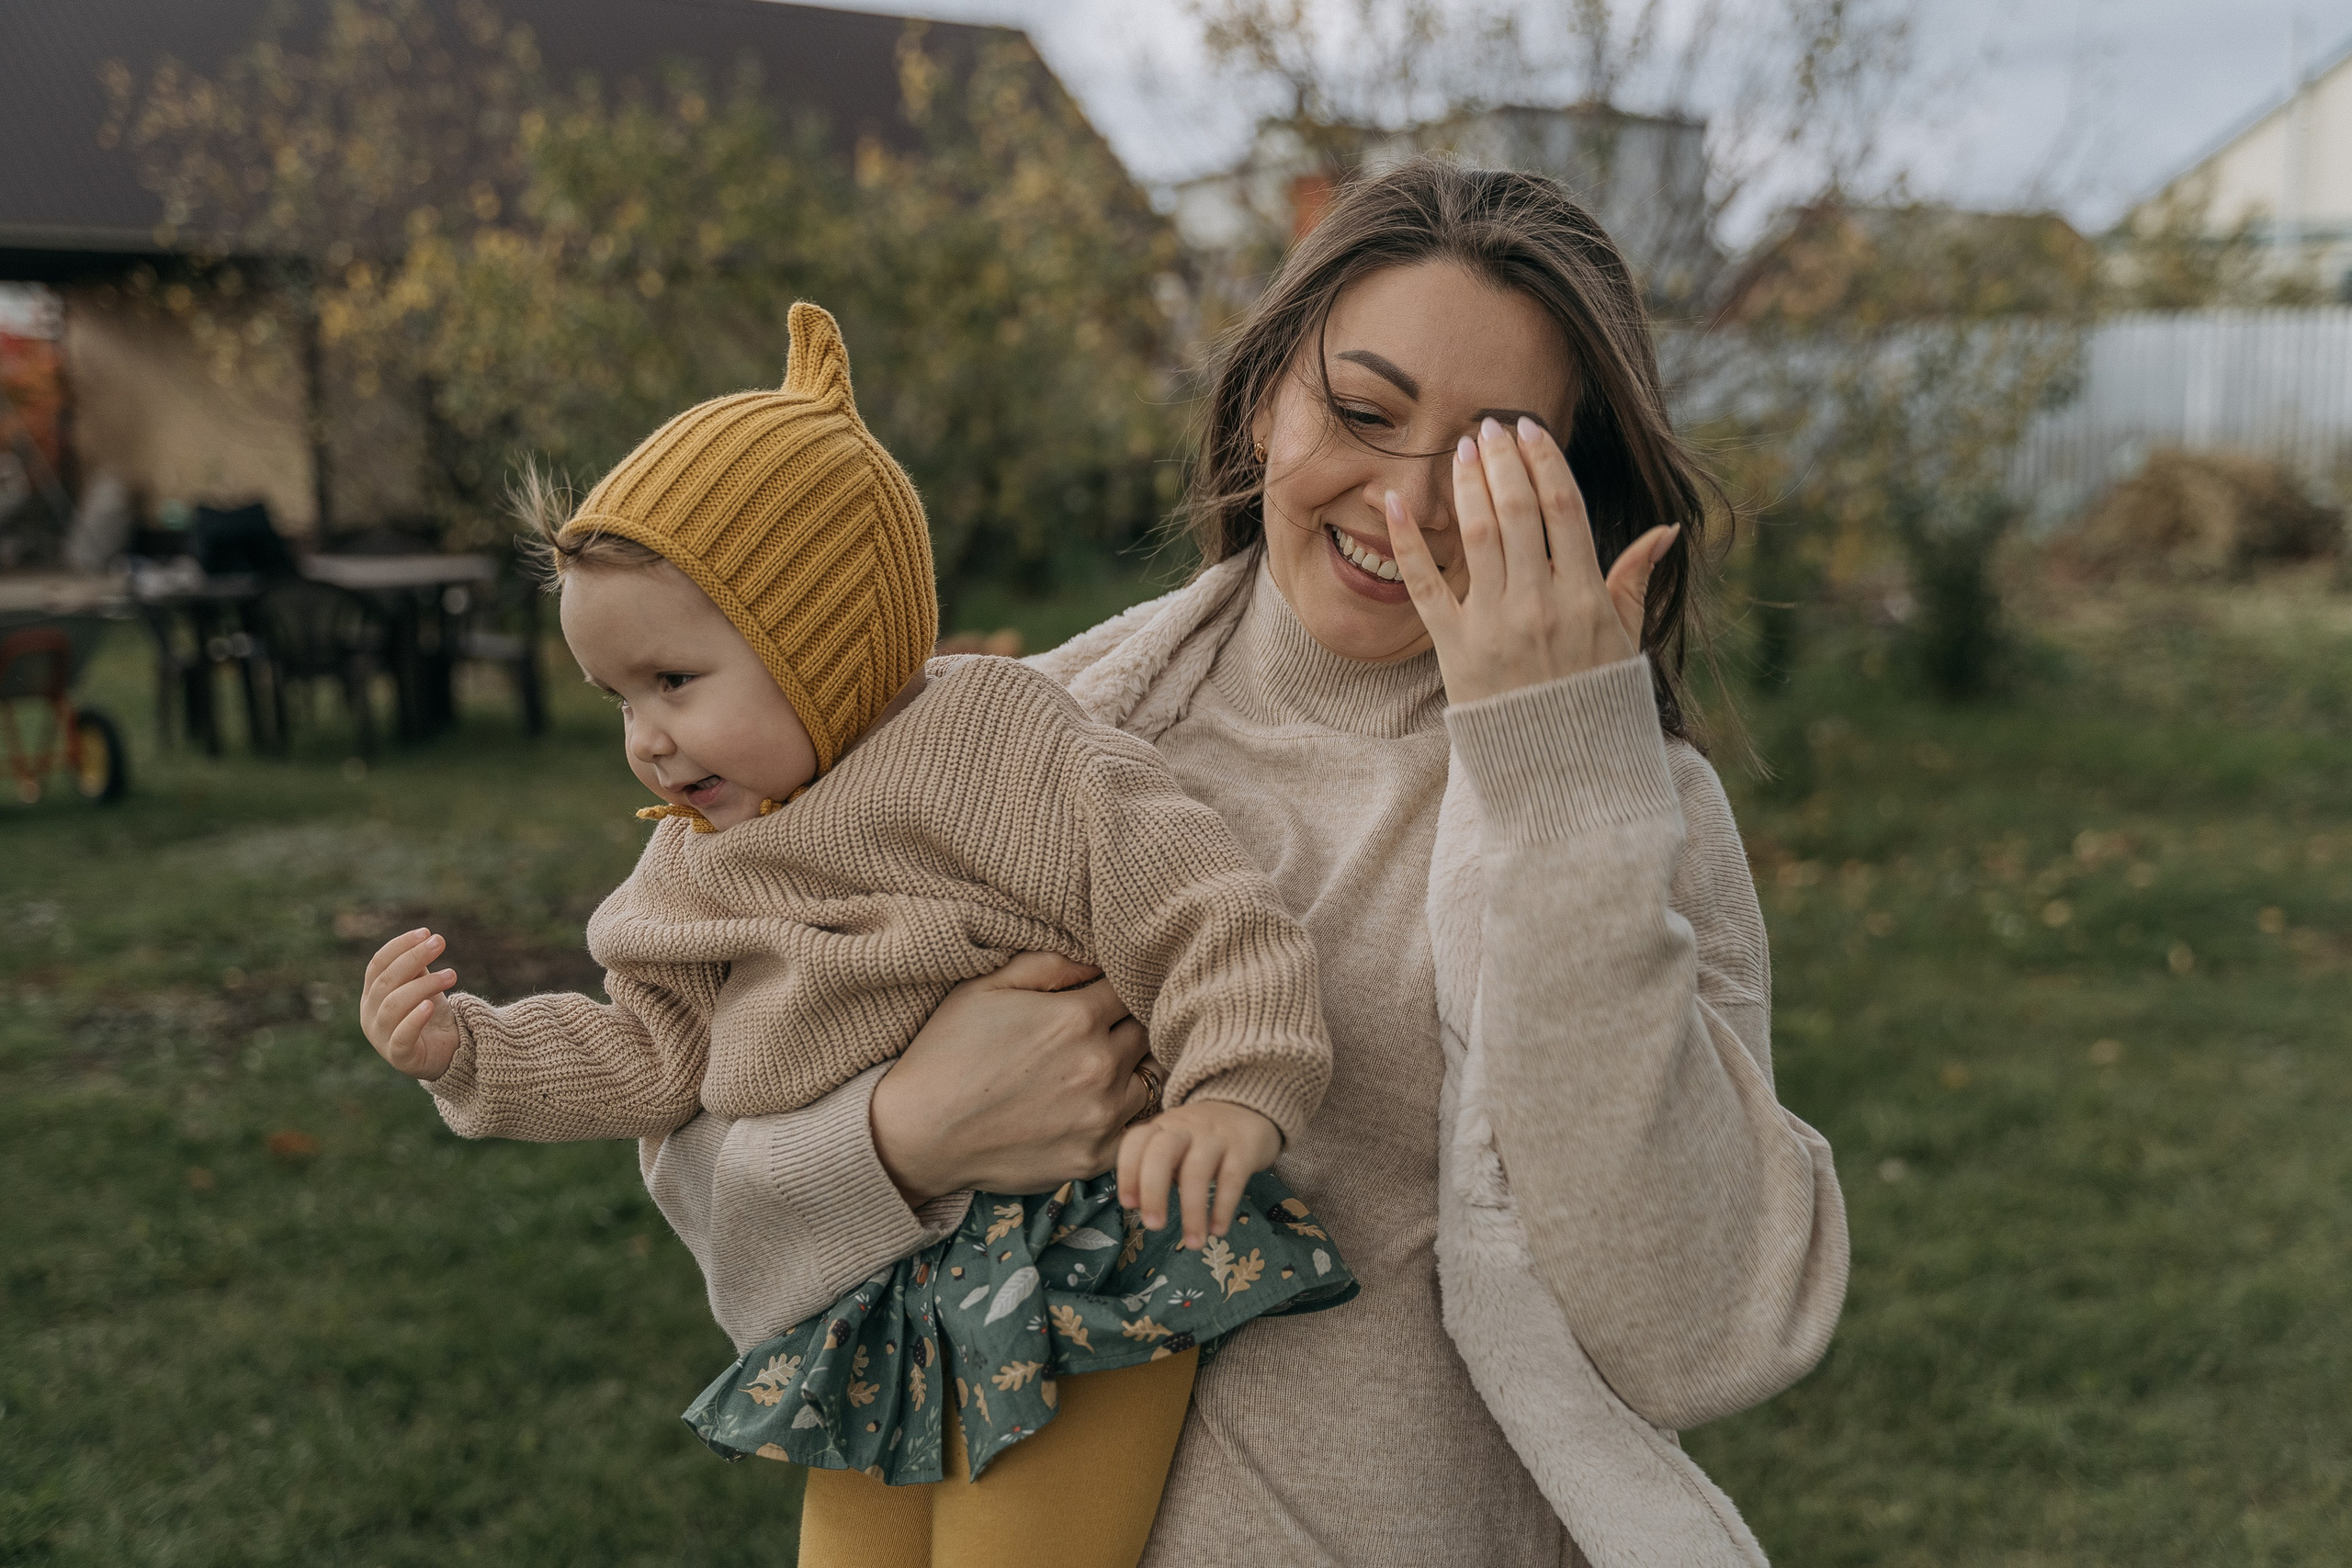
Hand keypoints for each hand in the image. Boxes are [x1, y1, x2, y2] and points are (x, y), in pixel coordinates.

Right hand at [361, 928, 460, 1080]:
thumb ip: (418, 967)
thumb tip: (425, 938)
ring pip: (394, 1004)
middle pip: (387, 981)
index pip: (378, 964)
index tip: (426, 932)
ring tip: (452, 974)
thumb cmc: (429, 1015)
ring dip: (424, 985)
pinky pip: (402, 1036)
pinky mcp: (399, 1056)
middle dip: (414, 958)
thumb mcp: (422, 986)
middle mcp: (369, 1015)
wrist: (445, 1053)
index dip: (400, 946)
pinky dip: (414, 1019)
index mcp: (372, 994)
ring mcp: (380, 1037)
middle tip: (440, 943)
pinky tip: (430, 1005)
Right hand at [870, 952, 1152, 1204]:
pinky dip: (1121, 1115)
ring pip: (1146, 1078)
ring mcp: (1101, 1116)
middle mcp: (1099, 1065)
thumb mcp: (985, 987)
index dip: (1115, 989)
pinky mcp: (1095, 1157)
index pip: (1129, 989)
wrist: (919, 1134)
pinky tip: (1090, 1107)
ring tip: (1093, 1070)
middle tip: (1099, 1031)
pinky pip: (1134, 1127)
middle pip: (1144, 1031)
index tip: (1100, 995)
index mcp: (1077, 1017)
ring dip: (1129, 1070)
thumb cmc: (946, 1054)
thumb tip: (1095, 958)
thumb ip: (1048, 963)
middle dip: (1126, 1026)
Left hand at [1116, 1100, 1280, 1250]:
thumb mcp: (1174, 1142)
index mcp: (1163, 1127)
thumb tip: (1138, 1204)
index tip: (1128, 1204)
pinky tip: (1218, 1230)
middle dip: (1153, 1191)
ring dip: (1192, 1210)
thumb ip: (1155, 1167)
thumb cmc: (1201, 1137)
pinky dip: (1223, 1207)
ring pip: (1197, 1170)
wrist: (1249, 1108)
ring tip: (1193, 1243)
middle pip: (1161, 1152)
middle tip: (1153, 1226)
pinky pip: (1232, 1178)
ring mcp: (1216, 1137)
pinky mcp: (1244, 1148)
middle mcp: (1186, 1128)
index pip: (1136, 1141)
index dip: (1127, 1171)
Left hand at [1387, 415, 1677, 704]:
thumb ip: (1635, 580)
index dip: (1544, 461)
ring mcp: (1493, 625)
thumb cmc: (1594, 698)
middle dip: (1502, 461)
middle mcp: (1538, 604)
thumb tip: (1664, 530)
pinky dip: (1406, 540)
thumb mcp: (1625, 639)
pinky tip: (1394, 501)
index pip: (1562, 508)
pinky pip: (1423, 584)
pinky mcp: (1453, 647)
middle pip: (1517, 511)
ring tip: (1460, 449)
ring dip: (1466, 485)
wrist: (1559, 768)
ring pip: (1476, 536)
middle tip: (1488, 425)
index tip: (1530, 429)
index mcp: (1584, 596)